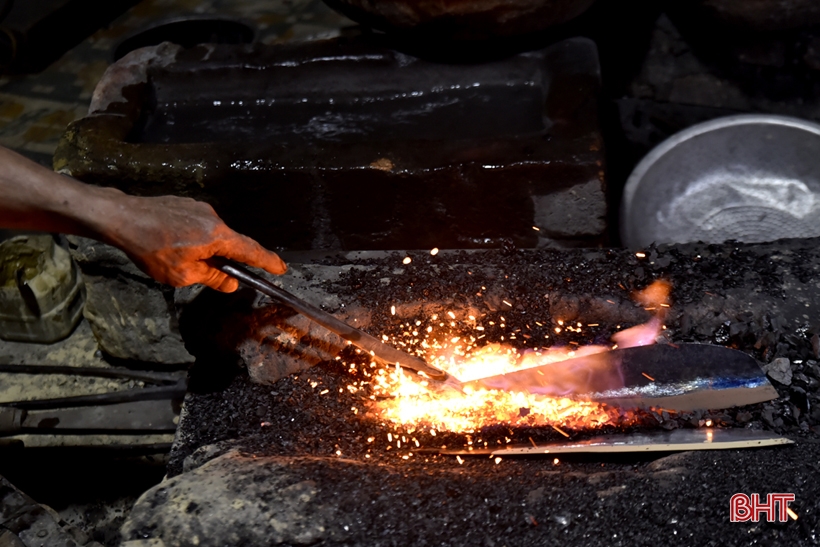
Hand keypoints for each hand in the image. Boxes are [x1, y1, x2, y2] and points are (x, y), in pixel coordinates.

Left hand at [106, 194, 286, 291]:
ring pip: (213, 234)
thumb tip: (231, 283)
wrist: (121, 217)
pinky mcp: (185, 204)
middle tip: (229, 273)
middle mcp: (213, 218)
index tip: (281, 268)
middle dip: (231, 259)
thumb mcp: (182, 274)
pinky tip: (174, 245)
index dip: (267, 261)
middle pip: (231, 242)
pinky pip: (198, 225)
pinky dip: (195, 238)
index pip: (250, 251)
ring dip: (207, 249)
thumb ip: (211, 278)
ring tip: (183, 260)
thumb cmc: (151, 248)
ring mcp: (198, 208)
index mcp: (216, 236)